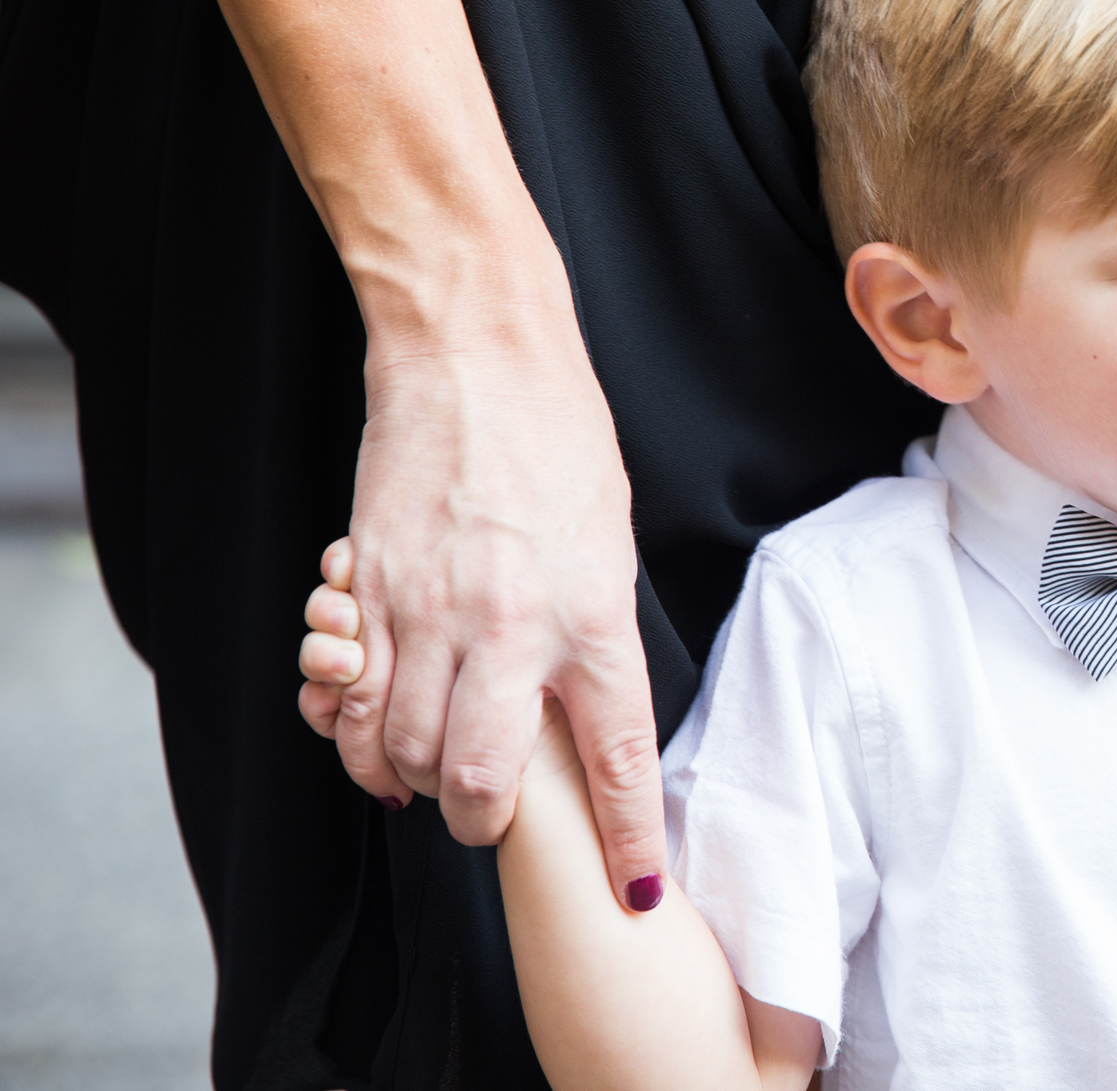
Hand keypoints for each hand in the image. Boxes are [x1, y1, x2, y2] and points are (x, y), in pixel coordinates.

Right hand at [300, 322, 665, 912]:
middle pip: (486, 780)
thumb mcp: (610, 537)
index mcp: (591, 613)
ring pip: (406, 752)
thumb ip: (595, 627)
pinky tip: (377, 740)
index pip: (617, 755)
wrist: (475, 354)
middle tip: (494, 819)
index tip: (637, 890)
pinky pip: (353, 699)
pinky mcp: (370, 590)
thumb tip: (582, 702)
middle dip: (488, 824)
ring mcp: (430, 610)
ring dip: (418, 784)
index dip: (628, 836)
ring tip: (436, 779)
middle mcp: (510, 625)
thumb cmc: (558, 435)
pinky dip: (360, 739)